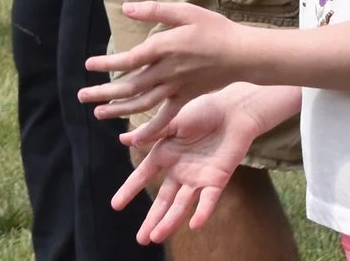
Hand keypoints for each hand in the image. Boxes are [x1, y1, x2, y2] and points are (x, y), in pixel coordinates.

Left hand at [80, 0, 248, 117]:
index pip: (129, 59)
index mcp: (164, 49)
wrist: (244, 55)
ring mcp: (176, 88)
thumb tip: (126, 8)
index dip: (108, 63)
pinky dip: (150, 130)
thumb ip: (154, 11)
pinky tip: (134, 138)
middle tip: (81, 95)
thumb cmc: (214, 29)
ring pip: (143, 103)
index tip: (88, 65)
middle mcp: (167, 72)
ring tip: (97, 113)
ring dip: (119, 109)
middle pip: (130, 85)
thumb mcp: (185, 12)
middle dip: (103, 92)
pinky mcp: (186, 98)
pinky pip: (165, 118)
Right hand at [111, 85, 290, 244]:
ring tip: (157, 237)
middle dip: (152, 219)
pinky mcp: (217, 180)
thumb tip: (123, 140)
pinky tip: (193, 225)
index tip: (115, 206)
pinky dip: (202, 212)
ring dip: (170, 222)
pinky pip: (208, 200)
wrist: (233, 112)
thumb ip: (151, 133)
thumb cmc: (202, 110)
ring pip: (181, 205)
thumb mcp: (171, 120)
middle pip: (162, 200)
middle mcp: (179, 170)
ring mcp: (198, 177)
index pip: (143, 176)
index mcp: (165, 154)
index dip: (129, 190)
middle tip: (140, 239)